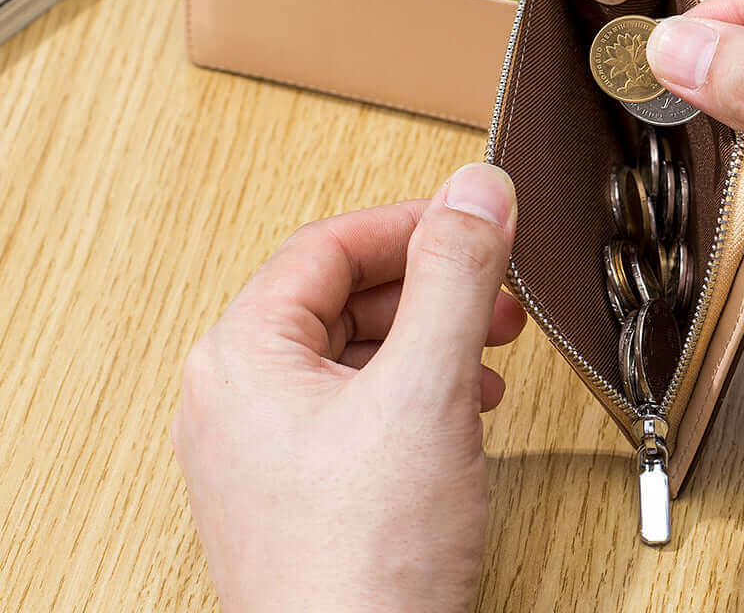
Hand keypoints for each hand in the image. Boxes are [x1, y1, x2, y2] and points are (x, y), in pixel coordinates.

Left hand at [172, 162, 523, 612]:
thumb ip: (455, 275)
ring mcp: (263, 450)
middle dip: (430, 286)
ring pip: (355, 352)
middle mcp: (237, 399)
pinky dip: (416, 389)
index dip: (408, 224)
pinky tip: (463, 407)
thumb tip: (477, 189)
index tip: (470, 220)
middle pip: (342, 297)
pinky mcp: (298, 490)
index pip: (327, 248)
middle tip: (492, 288)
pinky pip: (358, 406)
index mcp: (241, 358)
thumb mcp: (426, 389)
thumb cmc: (365, 568)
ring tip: (489, 348)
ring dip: (429, 337)